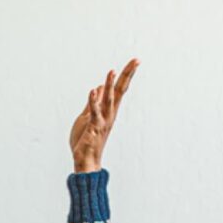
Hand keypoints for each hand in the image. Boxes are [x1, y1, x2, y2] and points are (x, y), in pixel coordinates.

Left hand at [70, 58, 138, 172]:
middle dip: (127, 75)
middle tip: (136, 60)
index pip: (119, 89)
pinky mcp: (94, 128)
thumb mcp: (87, 117)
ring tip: (111, 71)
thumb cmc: (86, 140)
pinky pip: (94, 113)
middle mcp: (109, 114)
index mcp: (108, 110)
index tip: (135, 61)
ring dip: (109, 85)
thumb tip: (97, 87)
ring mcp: (103, 121)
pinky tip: (92, 91)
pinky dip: (93, 102)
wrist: (85, 161)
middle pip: (119, 91)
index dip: (126, 75)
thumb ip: (92, 103)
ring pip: (108, 100)